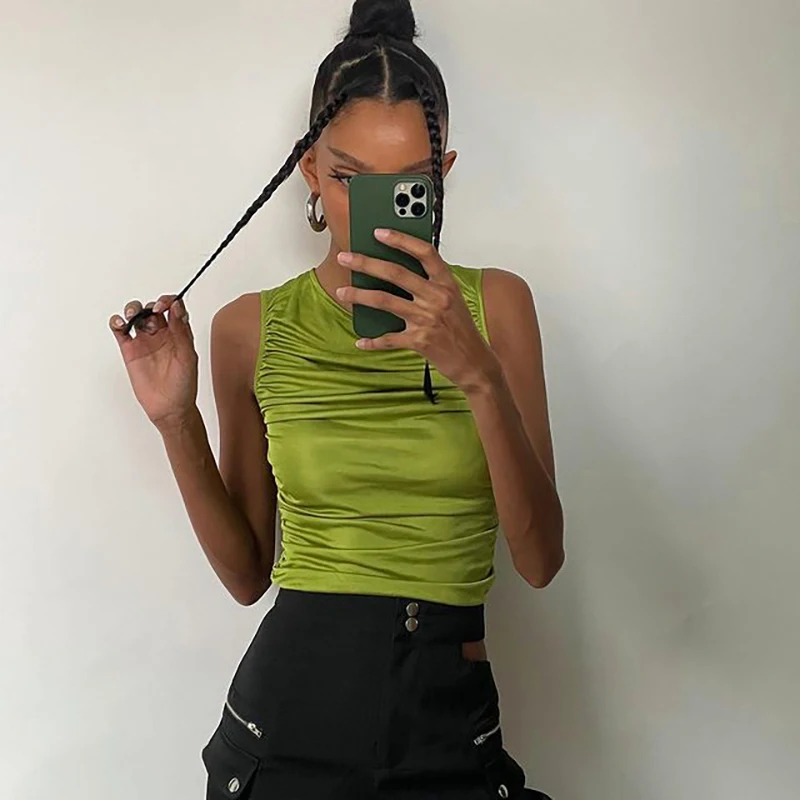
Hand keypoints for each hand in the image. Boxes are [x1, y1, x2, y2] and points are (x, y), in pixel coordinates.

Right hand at [109, 295, 198, 429]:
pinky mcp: (130, 350)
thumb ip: (181, 331)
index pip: (174, 308)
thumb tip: (177, 307)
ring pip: (136, 316)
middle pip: (153, 309)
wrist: (170, 407)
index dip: (169, 301)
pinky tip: (120, 324)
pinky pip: (121, 331)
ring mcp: (145, 341)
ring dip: (134, 310)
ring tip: (134, 317)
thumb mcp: (187, 356)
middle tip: (153, 311)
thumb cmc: (184, 384)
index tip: (166, 304)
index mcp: (179, 333)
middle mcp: (162, 334)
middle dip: (152, 305)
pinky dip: (117, 323)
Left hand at [335, 228, 501, 393]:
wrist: (476, 363)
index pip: (424, 252)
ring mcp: (427, 319)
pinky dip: (372, 341)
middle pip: (395, 273)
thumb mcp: (452, 300)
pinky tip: (361, 341)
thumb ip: (430, 285)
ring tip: (342, 292)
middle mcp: (437, 298)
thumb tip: (394, 272)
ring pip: (384, 301)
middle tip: (346, 257)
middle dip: (366, 263)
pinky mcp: (420, 341)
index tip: (379, 232)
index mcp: (447, 283)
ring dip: (359, 295)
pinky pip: (388, 339)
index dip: (401, 239)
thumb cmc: (461, 331)